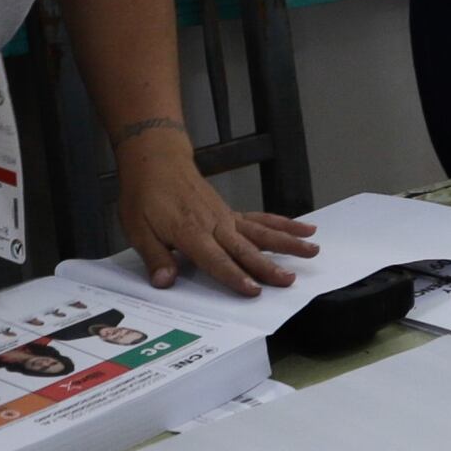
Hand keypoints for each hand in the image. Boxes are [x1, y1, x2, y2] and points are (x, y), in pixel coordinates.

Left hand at [114, 133, 317, 295]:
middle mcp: (214, 225)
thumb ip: (155, 257)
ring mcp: (226, 217)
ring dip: (288, 243)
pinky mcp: (231, 213)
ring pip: (262, 232)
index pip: (216, 259)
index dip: (235, 276)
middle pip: (245, 249)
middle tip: (289, 280)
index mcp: (190, 232)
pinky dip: (283, 224)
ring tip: (313, 250)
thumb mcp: (137, 229)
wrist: (156, 160)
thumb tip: (165, 281)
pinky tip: (304, 228)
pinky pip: (261, 219)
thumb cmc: (144, 195)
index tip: (253, 290)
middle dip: (268, 267)